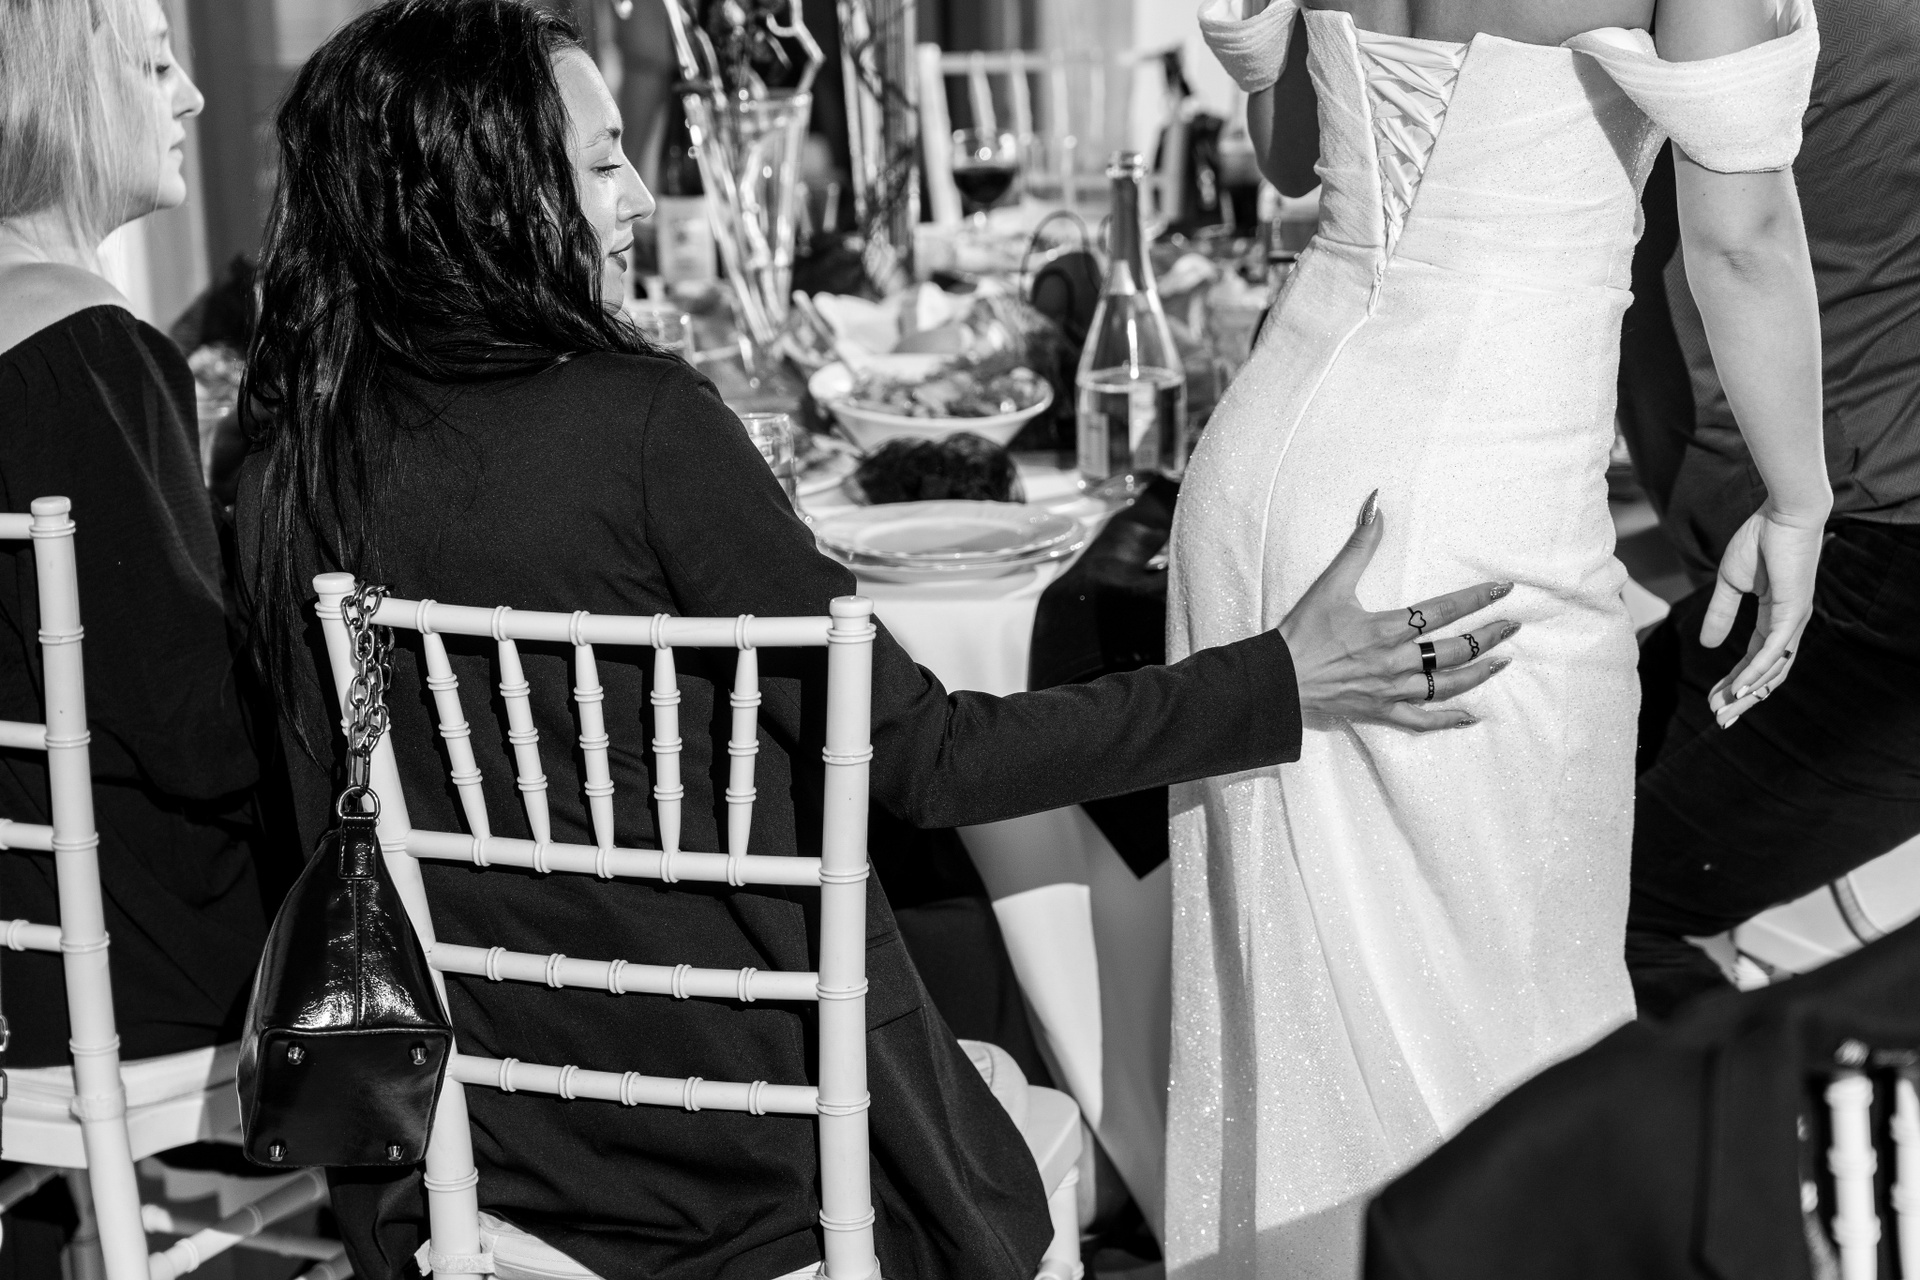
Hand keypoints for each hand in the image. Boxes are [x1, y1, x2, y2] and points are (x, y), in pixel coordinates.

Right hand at [1278, 492, 1516, 730]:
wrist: (1278, 680)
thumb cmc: (1302, 632)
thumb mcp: (1330, 584)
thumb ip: (1359, 545)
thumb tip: (1377, 505)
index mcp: (1387, 629)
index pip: (1443, 611)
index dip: (1476, 598)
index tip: (1502, 589)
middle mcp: (1396, 662)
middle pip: (1454, 650)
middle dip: (1487, 636)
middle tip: (1512, 626)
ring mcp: (1391, 690)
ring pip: (1446, 685)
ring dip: (1478, 673)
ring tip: (1502, 661)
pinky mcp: (1381, 711)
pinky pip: (1422, 721)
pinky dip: (1449, 720)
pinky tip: (1471, 717)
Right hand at [1702, 504, 1824, 727]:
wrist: (1782, 514)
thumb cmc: (1760, 540)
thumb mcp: (1729, 582)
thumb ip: (1721, 613)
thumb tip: (1706, 645)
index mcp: (1774, 617)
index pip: (1755, 659)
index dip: (1735, 681)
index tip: (1713, 700)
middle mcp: (1789, 625)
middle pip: (1768, 673)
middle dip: (1744, 699)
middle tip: (1720, 720)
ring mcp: (1794, 620)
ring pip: (1773, 669)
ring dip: (1749, 693)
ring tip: (1725, 711)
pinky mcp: (1792, 612)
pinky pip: (1773, 650)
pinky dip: (1757, 672)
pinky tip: (1740, 689)